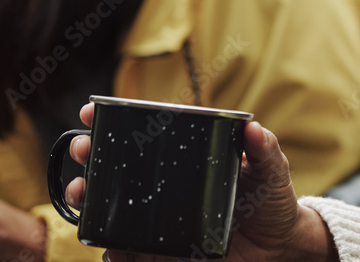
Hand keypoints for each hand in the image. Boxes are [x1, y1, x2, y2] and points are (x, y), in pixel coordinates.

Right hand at [67, 104, 335, 261]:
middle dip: (90, 155)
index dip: (115, 122)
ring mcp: (163, 218)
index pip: (147, 134)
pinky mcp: (164, 253)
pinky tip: (106, 245)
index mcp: (189, 158)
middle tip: (81, 149)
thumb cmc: (272, 202)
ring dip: (89, 199)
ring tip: (80, 192)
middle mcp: (169, 186)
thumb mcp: (273, 172)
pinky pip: (130, 253)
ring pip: (114, 208)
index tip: (90, 113)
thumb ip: (265, 151)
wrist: (279, 247)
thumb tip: (254, 128)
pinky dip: (113, 251)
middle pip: (118, 168)